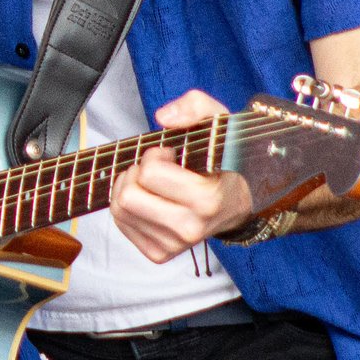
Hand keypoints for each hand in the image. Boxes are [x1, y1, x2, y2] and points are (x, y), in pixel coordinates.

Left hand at [108, 89, 253, 262]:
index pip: (150, 173)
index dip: (154, 154)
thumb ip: (195, 106)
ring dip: (128, 188)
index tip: (170, 154)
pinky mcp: (161, 253)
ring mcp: (175, 245)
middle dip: (135, 173)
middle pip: (128, 197)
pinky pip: (122, 226)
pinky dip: (128, 208)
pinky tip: (148, 199)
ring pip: (120, 211)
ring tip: (150, 182)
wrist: (239, 199)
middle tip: (154, 168)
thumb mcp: (220, 122)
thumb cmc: (226, 161)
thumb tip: (163, 118)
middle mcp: (191, 229)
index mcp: (207, 201)